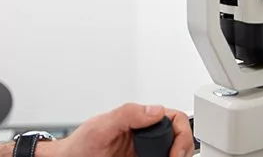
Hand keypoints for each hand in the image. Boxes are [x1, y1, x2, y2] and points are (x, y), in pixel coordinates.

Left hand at [55, 103, 194, 156]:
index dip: (181, 135)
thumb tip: (155, 110)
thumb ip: (127, 114)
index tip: (175, 152)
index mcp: (139, 120)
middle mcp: (144, 135)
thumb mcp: (100, 126)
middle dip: (183, 149)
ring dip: (176, 155)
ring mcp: (144, 151)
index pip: (174, 119)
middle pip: (179, 137)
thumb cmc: (79, 145)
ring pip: (172, 151)